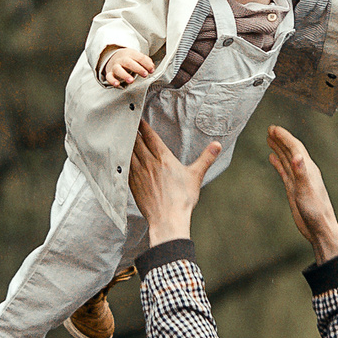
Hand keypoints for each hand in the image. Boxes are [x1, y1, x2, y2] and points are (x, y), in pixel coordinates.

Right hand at [100, 47, 156, 86]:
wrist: (114, 57)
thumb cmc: (129, 59)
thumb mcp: (138, 57)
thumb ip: (146, 62)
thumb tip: (151, 68)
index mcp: (130, 54)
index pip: (139, 58)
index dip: (146, 64)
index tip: (151, 70)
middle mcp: (122, 59)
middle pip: (129, 62)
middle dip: (138, 68)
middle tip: (145, 74)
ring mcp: (115, 66)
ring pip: (118, 69)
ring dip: (125, 75)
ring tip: (131, 80)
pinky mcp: (110, 73)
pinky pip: (109, 77)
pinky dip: (112, 81)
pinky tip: (117, 84)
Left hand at [129, 124, 220, 244]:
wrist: (167, 219)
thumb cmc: (182, 199)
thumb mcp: (196, 176)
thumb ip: (206, 158)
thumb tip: (217, 145)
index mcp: (163, 158)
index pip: (150, 136)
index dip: (143, 125)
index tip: (138, 117)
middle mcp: (148, 162)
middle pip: (136, 141)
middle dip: (131, 130)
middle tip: (125, 121)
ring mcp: (138, 173)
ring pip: (128, 151)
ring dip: (124, 142)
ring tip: (120, 134)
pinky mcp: (132, 184)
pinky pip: (124, 166)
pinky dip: (121, 157)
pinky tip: (119, 155)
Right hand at [266, 126, 337, 263]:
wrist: (319, 228)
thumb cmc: (315, 211)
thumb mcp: (306, 190)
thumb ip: (301, 173)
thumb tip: (297, 155)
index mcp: (308, 169)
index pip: (295, 148)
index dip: (284, 137)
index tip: (273, 128)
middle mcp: (304, 172)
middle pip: (291, 150)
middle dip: (281, 139)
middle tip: (269, 129)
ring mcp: (299, 180)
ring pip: (287, 159)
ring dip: (279, 148)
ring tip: (269, 138)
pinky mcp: (294, 189)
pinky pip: (285, 171)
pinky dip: (278, 163)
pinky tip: (272, 158)